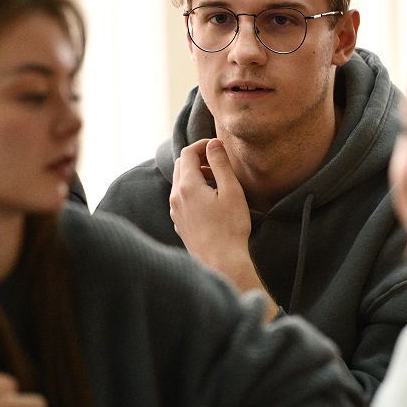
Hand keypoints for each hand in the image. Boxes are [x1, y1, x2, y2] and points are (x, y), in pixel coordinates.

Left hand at [170, 139, 266, 297]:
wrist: (221, 262)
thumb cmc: (230, 227)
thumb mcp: (231, 190)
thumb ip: (220, 164)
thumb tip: (213, 144)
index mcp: (187, 186)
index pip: (187, 153)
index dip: (202, 145)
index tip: (218, 146)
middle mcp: (176, 197)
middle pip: (180, 166)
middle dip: (198, 159)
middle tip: (218, 164)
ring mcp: (175, 212)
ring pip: (180, 183)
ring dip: (195, 176)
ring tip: (217, 183)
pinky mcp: (179, 224)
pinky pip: (181, 199)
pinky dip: (193, 192)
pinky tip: (210, 202)